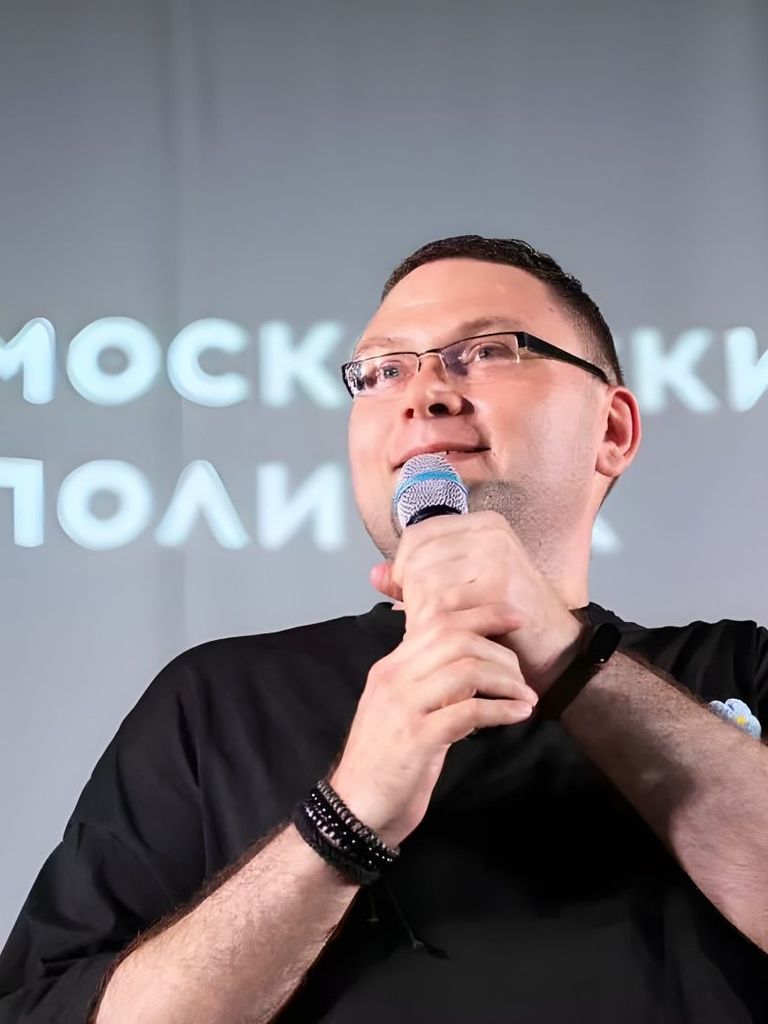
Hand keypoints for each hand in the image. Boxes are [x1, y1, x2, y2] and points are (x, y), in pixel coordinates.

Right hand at [329, 605, 537, 848]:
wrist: (354, 809)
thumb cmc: (385, 761)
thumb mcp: (402, 710)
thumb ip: (428, 684)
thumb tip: (471, 667)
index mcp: (391, 667)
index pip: (438, 621)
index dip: (483, 613)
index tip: (515, 619)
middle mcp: (394, 678)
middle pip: (456, 638)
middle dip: (500, 651)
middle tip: (523, 674)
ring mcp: (403, 707)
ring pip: (466, 670)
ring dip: (506, 681)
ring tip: (526, 697)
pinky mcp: (417, 739)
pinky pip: (469, 711)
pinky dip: (502, 710)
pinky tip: (518, 714)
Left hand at [371, 510, 586, 693]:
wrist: (556, 651)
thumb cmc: (507, 621)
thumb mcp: (461, 590)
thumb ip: (417, 580)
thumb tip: (374, 574)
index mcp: (482, 524)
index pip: (417, 536)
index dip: (403, 568)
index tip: (410, 596)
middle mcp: (491, 533)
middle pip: (418, 560)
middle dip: (411, 596)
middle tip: (424, 622)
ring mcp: (498, 558)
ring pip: (427, 583)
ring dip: (422, 615)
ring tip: (437, 632)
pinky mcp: (500, 589)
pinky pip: (444, 606)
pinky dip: (437, 628)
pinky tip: (448, 640)